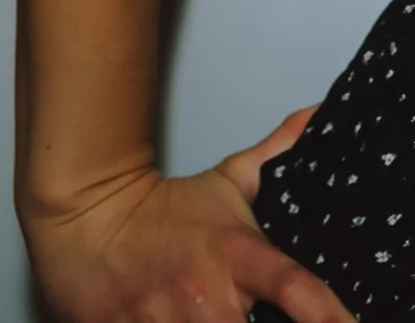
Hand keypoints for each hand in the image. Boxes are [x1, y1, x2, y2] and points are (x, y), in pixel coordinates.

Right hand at [24, 106, 354, 322]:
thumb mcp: (228, 178)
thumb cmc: (164, 206)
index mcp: (237, 253)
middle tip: (269, 322)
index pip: (296, 286)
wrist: (84, 214)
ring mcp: (162, 320)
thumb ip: (278, 152)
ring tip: (222, 320)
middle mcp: (205, 293)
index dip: (329, 315)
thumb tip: (318, 113)